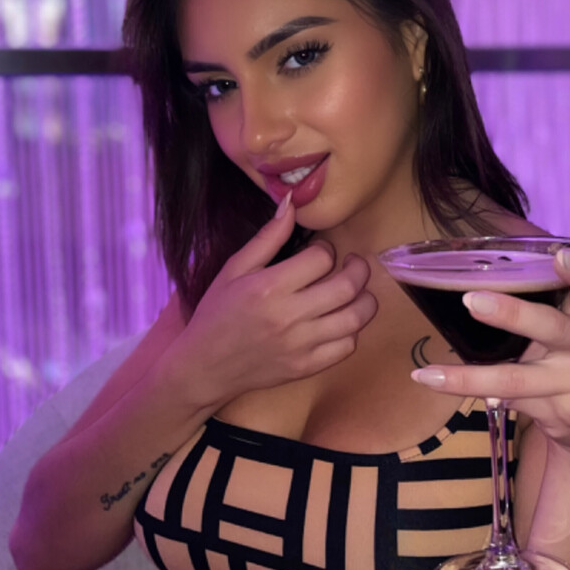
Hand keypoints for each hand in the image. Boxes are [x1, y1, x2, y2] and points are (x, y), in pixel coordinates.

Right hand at [168, 197, 376, 410]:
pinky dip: (352, 331)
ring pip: (354, 318)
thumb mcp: (234, 269)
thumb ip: (267, 237)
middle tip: (353, 265)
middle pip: (347, 287)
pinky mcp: (306, 367)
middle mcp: (288, 317)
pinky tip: (340, 321)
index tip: (320, 252)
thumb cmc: (217, 313)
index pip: (321, 258)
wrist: (204, 366)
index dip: (326, 249)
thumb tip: (291, 202)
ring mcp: (300, 345)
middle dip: (358, 269)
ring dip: (365, 300)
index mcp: (269, 287)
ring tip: (357, 292)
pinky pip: (346, 347)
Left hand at [410, 249, 569, 451]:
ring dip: (468, 377)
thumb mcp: (568, 327)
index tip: (560, 255)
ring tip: (429, 374)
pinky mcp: (565, 413)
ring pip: (516, 378)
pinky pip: (511, 401)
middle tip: (471, 301)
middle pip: (550, 327)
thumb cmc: (569, 358)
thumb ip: (540, 306)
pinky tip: (445, 388)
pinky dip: (477, 393)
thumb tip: (470, 289)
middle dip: (510, 314)